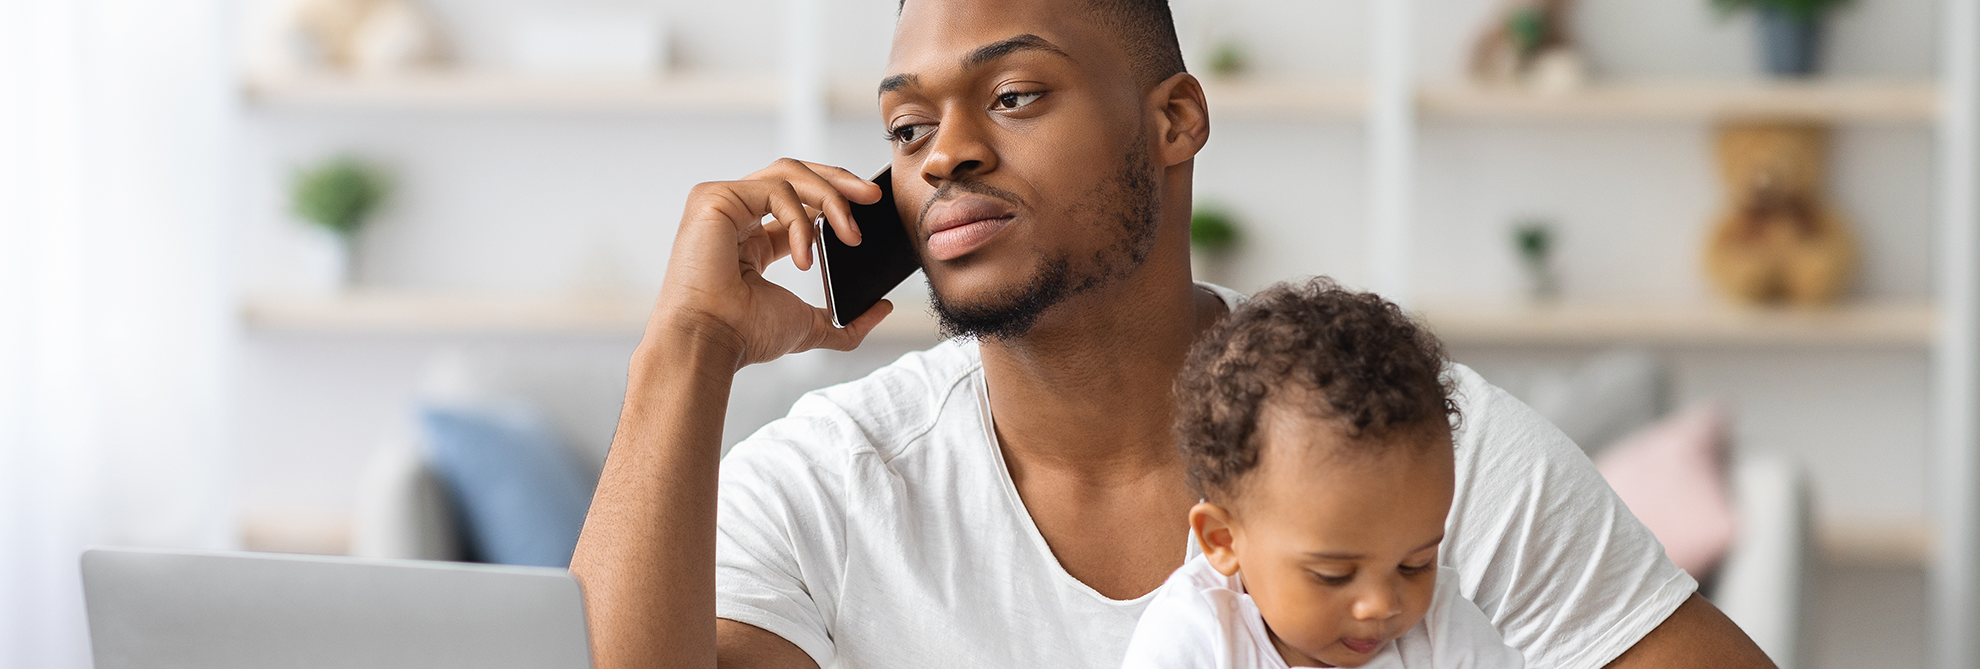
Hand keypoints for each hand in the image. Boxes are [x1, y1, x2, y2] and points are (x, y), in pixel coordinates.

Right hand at [649, 158, 892, 368]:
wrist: (712, 340)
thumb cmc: (746, 335)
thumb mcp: (811, 326)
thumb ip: (847, 321)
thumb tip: (881, 307)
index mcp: (753, 241)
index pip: (800, 202)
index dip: (835, 201)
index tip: (869, 211)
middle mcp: (737, 216)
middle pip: (795, 175)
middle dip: (839, 181)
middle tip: (872, 197)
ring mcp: (723, 202)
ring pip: (789, 173)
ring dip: (830, 198)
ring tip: (851, 235)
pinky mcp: (714, 197)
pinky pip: (775, 189)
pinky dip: (799, 218)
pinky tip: (805, 256)